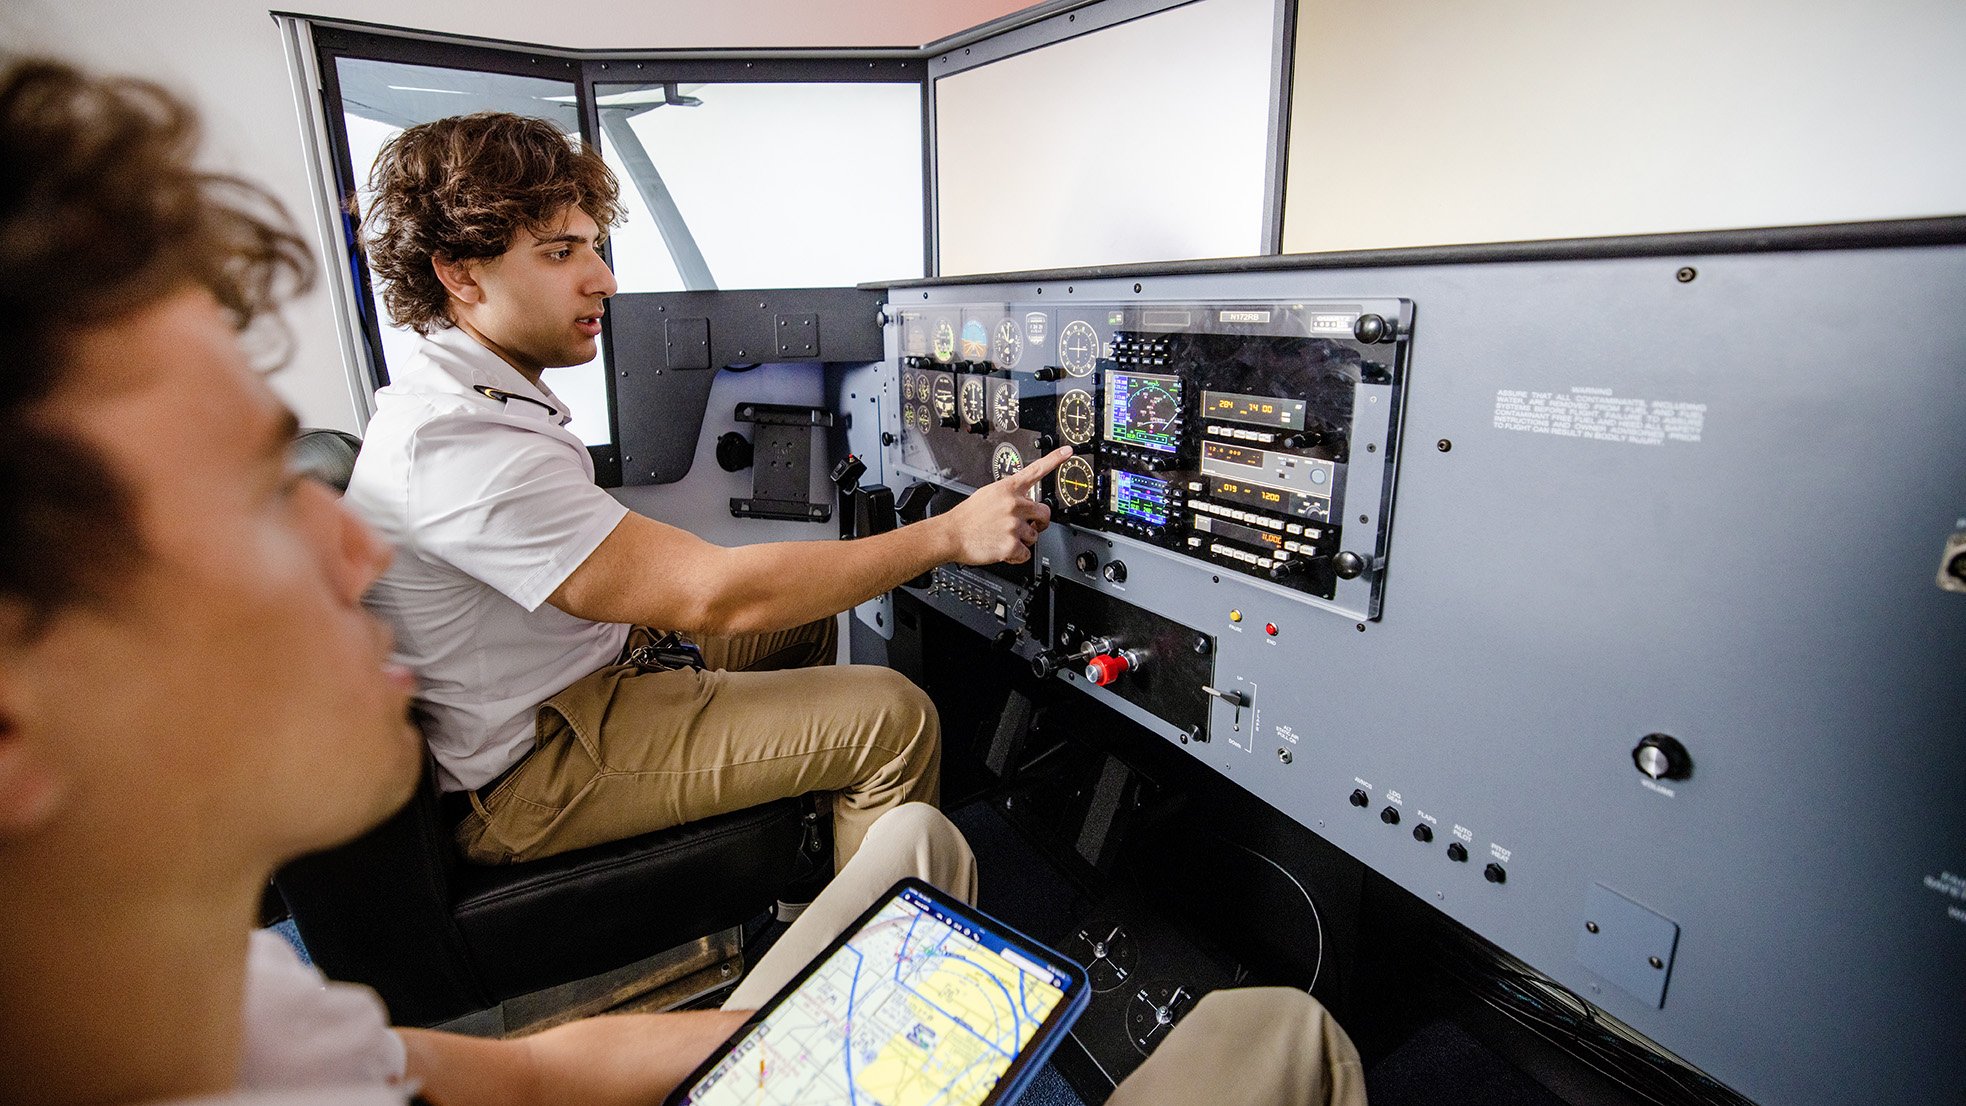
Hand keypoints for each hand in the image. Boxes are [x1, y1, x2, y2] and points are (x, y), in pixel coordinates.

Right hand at [941, 447, 1071, 564]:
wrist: (950, 535)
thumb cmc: (966, 517)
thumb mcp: (987, 494)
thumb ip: (1008, 495)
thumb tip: (1022, 500)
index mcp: (1008, 489)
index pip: (1036, 470)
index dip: (1055, 459)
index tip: (1068, 451)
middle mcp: (1014, 504)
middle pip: (1044, 513)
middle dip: (1039, 523)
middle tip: (1028, 527)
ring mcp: (1014, 524)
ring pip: (1035, 536)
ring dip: (1023, 540)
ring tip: (1004, 537)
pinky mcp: (1011, 544)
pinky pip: (1025, 554)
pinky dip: (1016, 556)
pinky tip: (1003, 550)